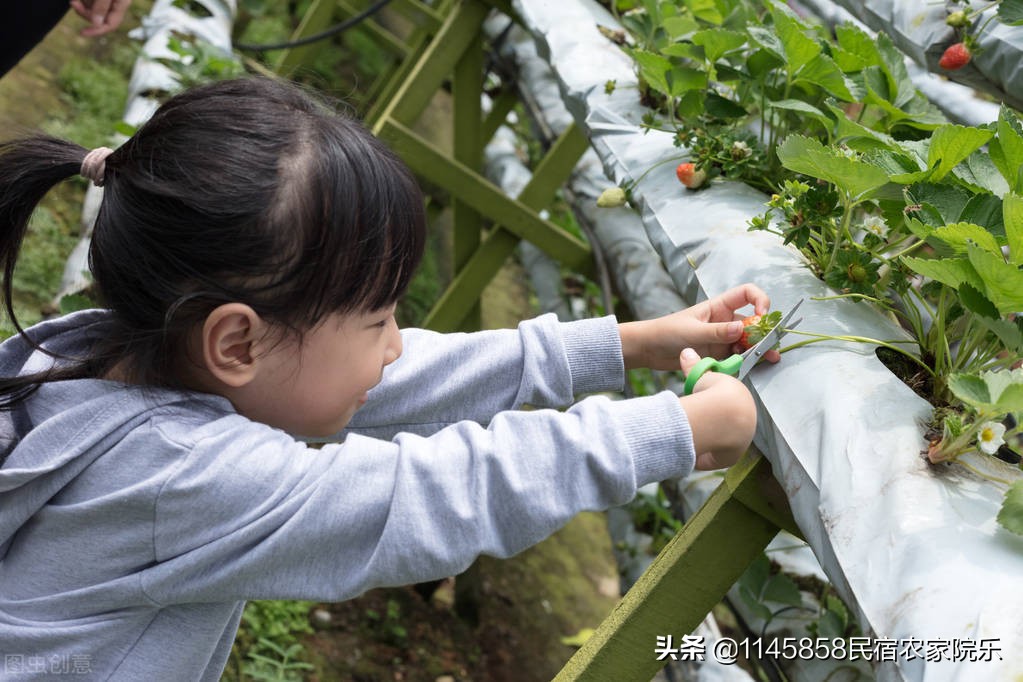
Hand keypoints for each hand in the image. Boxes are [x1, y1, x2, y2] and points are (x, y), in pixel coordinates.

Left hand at [70, 0, 132, 36]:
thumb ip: (101, 7)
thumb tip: (96, 24)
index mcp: (122, 3)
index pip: (111, 24)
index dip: (97, 30)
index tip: (82, 33)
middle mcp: (115, 2)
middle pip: (98, 17)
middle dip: (84, 12)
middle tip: (73, 3)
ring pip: (90, 8)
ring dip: (81, 3)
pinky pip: (88, 1)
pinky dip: (81, 0)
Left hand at [619, 283, 780, 370]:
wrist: (649, 350)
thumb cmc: (667, 332)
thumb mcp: (692, 331)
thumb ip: (717, 331)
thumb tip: (742, 328)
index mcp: (718, 306)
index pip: (747, 294)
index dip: (760, 300)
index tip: (762, 315)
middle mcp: (725, 321)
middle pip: (753, 322)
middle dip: (764, 331)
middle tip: (771, 345)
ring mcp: (722, 338)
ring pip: (748, 341)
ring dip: (759, 349)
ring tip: (769, 359)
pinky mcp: (719, 354)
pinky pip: (738, 356)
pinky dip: (747, 360)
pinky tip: (753, 366)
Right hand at [677, 348, 756, 469]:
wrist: (720, 416)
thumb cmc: (712, 393)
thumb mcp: (701, 377)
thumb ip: (694, 367)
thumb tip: (686, 350)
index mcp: (742, 398)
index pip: (727, 403)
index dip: (712, 404)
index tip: (701, 406)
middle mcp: (747, 419)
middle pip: (727, 424)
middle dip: (713, 424)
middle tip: (697, 422)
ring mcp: (742, 439)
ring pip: (723, 442)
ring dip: (710, 442)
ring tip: (695, 439)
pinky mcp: (734, 455)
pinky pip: (718, 457)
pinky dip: (707, 457)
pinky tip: (697, 456)